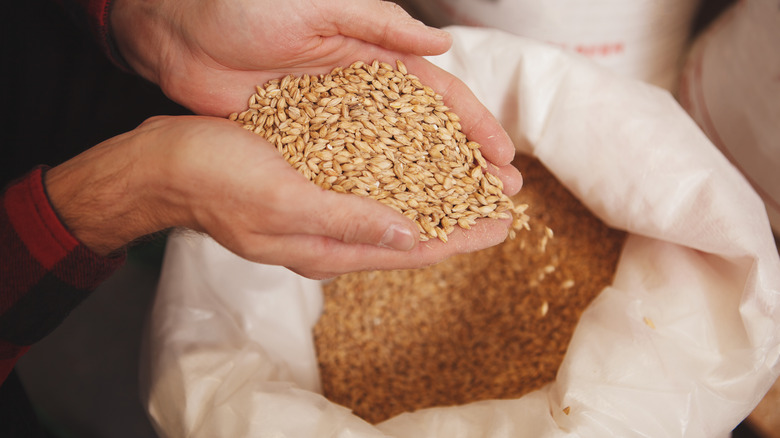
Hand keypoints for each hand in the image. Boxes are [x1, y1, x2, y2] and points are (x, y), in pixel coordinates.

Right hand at [46, 116, 514, 278]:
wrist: (166, 164)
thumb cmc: (215, 180)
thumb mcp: (283, 201)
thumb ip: (346, 221)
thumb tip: (408, 235)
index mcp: (326, 247)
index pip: (409, 249)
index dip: (459, 237)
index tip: (501, 225)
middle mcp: (330, 233)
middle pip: (410, 229)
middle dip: (459, 214)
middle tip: (502, 195)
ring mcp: (321, 208)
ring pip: (394, 205)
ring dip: (437, 192)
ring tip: (473, 176)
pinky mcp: (312, 182)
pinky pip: (369, 183)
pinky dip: (402, 173)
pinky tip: (419, 159)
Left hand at [110, 0, 521, 189]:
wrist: (177, 33)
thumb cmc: (246, 6)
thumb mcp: (319, 6)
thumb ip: (381, 24)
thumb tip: (443, 42)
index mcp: (373, 58)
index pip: (438, 96)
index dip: (475, 126)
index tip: (504, 159)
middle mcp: (359, 95)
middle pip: (423, 137)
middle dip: (462, 166)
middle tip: (498, 199)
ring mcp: (331, 124)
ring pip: (388, 164)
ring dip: (424, 191)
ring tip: (457, 220)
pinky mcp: (300, 144)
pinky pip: (343, 176)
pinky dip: (369, 198)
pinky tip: (393, 224)